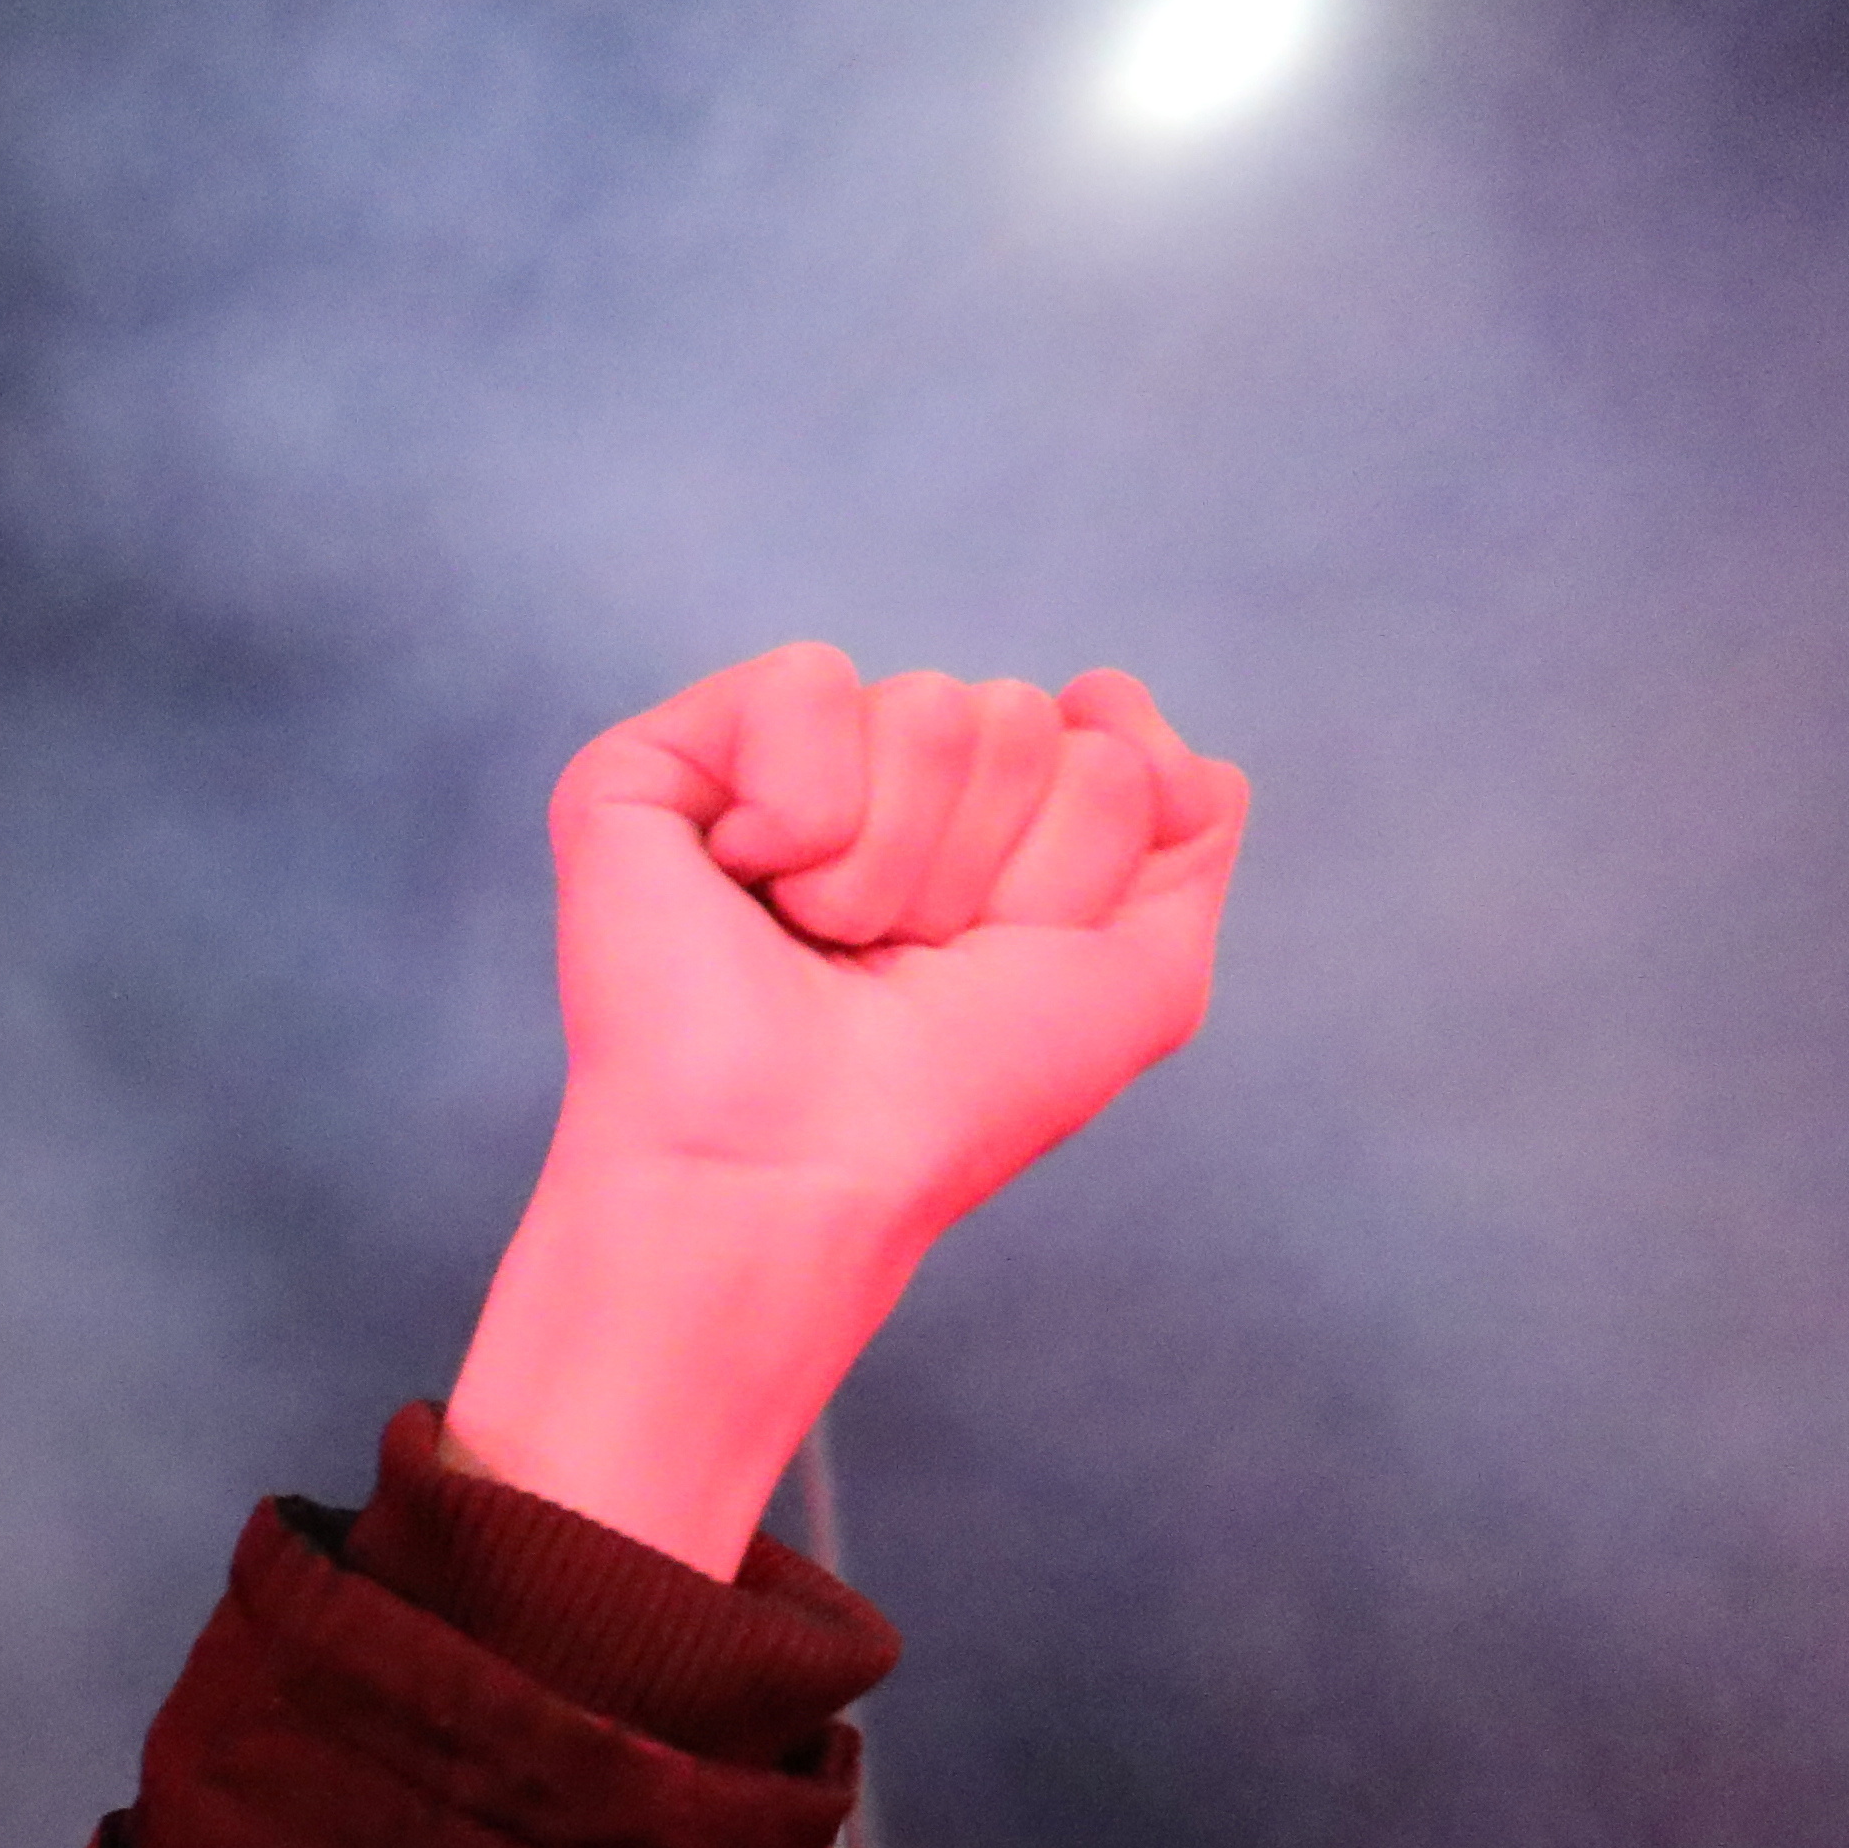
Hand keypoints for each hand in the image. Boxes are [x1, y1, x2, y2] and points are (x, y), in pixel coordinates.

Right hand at [449, 646, 1247, 1572]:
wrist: (796, 1166)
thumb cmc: (943, 1103)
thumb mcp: (1139, 974)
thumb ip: (1189, 818)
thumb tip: (1101, 688)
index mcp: (974, 827)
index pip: (1104, 753)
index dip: (1072, 873)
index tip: (987, 965)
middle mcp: (875, 785)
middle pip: (1022, 721)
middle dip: (983, 865)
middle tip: (893, 963)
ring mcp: (765, 768)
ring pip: (926, 705)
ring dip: (894, 862)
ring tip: (820, 943)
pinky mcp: (659, 762)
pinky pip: (804, 681)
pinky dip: (806, 805)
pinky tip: (751, 877)